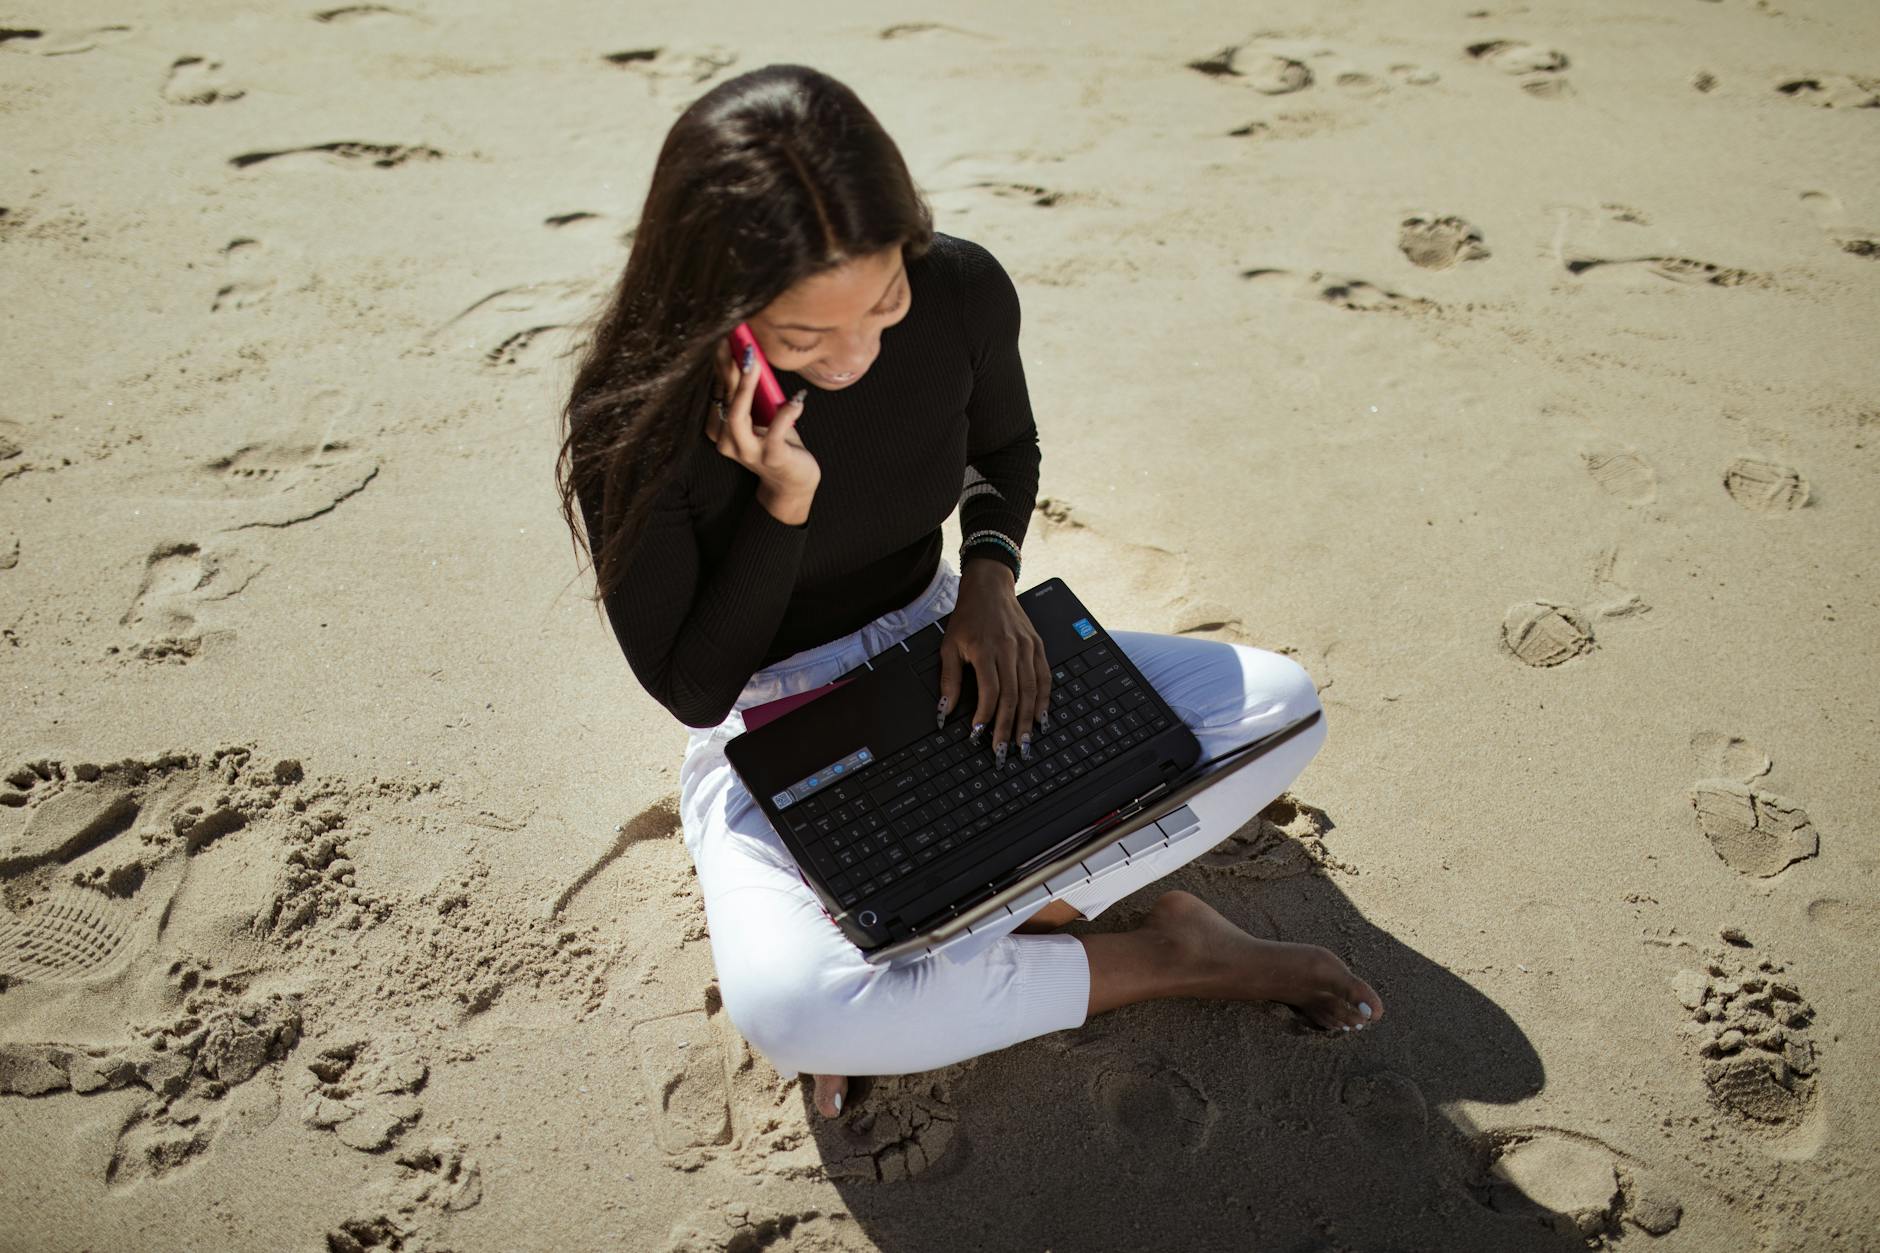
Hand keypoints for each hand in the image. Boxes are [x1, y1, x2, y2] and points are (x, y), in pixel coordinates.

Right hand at [709, 338, 820, 504]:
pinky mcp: (772, 458)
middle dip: (728, 367)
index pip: (718, 391)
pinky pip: (775, 434)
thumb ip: (752, 392)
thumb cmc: (777, 442)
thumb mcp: (762, 414)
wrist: (793, 482)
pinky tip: (797, 400)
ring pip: (738, 416)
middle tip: (735, 340)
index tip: (725, 336)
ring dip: (745, 387)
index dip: (720, 363)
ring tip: (754, 362)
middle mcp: (727, 441)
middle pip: (724, 399)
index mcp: (720, 428)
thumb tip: (748, 354)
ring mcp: (748, 452)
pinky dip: (786, 415)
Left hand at [937, 559, 1051, 768]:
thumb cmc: (968, 617)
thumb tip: (944, 711)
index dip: (986, 715)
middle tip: (1003, 751)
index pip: (990, 690)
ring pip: (1031, 690)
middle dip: (1008, 726)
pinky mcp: (1038, 647)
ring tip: (1023, 743)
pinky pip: (1044, 678)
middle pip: (1013, 696)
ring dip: (1027, 720)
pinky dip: (1044, 700)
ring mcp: (1027, 648)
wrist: (990, 587)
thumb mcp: (949, 646)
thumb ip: (949, 680)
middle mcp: (1009, 649)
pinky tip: (1041, 719)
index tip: (979, 734)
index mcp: (985, 649)